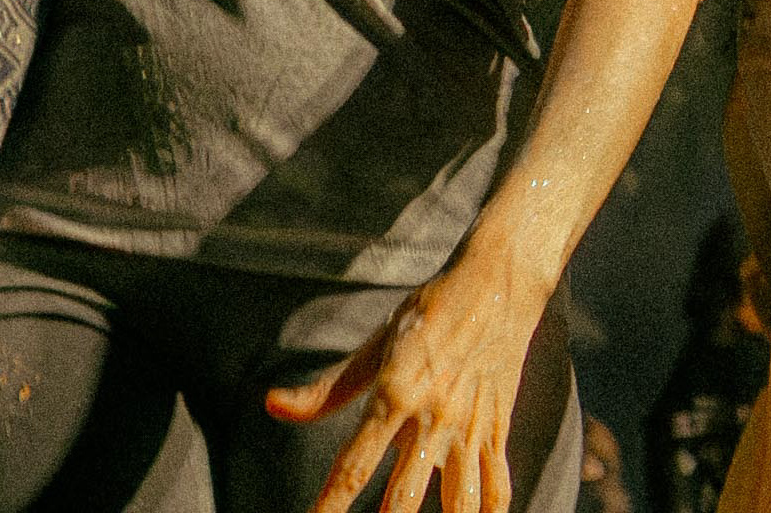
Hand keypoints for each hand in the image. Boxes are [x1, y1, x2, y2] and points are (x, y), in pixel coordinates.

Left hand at [264, 244, 548, 512]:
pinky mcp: (497, 431)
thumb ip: (328, 389)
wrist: (499, 280)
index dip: (329, 506)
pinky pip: (495, 488)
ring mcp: (469, 427)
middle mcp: (432, 416)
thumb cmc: (430, 310)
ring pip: (460, 503)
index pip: (353, 466)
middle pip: (404, 499)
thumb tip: (271, 404)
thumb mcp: (378, 343)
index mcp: (396, 392)